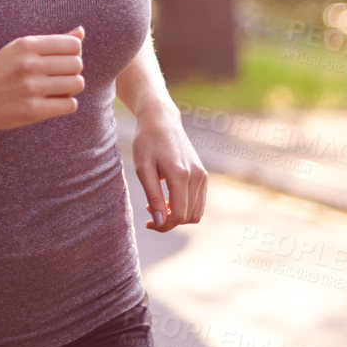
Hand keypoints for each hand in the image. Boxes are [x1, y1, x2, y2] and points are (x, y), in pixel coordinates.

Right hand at [0, 28, 85, 131]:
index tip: (62, 60)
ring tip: (57, 89)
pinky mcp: (34, 110)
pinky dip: (66, 103)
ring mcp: (32, 88)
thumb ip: (52, 41)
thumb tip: (81, 32)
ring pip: (77, 83)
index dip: (73, 53)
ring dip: (71, 87)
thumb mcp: (20, 49)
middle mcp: (30, 64)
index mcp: (27, 45)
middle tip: (59, 76)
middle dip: (73, 71)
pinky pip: (70, 104)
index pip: (73, 45)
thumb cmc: (0, 71)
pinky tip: (53, 101)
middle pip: (77, 64)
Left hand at [132, 106, 207, 230]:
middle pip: (188, 217)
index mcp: (180, 175)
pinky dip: (185, 207)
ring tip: (158, 203)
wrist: (161, 121)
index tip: (148, 224)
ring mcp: (202, 176)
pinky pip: (199, 203)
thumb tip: (159, 222)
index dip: (163, 226)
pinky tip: (168, 198)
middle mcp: (197, 177)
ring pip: (196, 213)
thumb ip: (153, 196)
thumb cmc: (147, 142)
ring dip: (178, 215)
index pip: (178, 215)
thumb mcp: (143, 169)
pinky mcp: (203, 175)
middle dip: (169, 221)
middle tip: (150, 210)